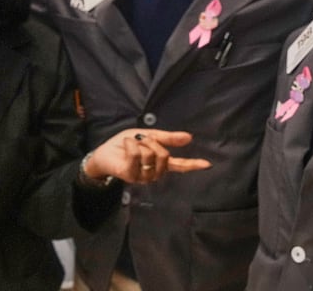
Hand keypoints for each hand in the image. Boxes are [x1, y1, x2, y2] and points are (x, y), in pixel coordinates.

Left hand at [84, 129, 210, 184]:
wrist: (105, 151)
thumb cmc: (126, 145)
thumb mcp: (149, 136)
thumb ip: (168, 138)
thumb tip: (190, 137)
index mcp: (160, 163)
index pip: (180, 165)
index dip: (193, 164)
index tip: (207, 164)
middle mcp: (154, 172)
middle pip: (164, 155)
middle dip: (152, 141)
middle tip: (141, 139)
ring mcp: (143, 176)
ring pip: (151, 155)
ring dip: (140, 143)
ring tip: (131, 143)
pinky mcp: (131, 176)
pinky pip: (137, 156)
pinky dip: (131, 145)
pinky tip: (126, 145)